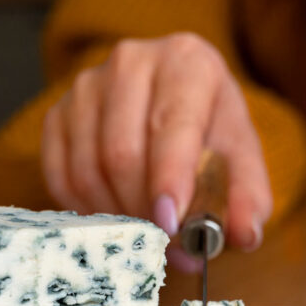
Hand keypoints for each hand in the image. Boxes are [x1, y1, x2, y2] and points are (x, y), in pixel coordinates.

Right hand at [42, 33, 272, 270]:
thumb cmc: (209, 133)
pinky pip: (61, 178)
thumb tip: (245, 235)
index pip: (171, 124)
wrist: (172, 107)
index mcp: (185, 61)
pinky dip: (88, 212)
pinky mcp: (57, 115)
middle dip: (144, 211)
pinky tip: (116, 219)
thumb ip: (248, 197)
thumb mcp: (240, 159)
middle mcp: (130, 62)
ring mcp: (86, 87)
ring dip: (117, 217)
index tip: (171, 222)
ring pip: (87, 170)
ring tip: (146, 235)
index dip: (169, 178)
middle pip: (122, 153)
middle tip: (166, 245)